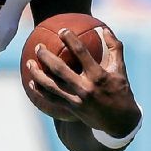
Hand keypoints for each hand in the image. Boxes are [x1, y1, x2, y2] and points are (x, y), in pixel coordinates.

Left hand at [24, 27, 140, 134]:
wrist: (121, 121)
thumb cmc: (121, 91)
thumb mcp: (121, 69)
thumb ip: (114, 48)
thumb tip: (104, 29)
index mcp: (99, 75)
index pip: (82, 53)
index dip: (71, 40)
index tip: (62, 31)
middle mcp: (86, 87)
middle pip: (59, 69)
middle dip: (46, 56)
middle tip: (38, 46)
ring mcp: (77, 99)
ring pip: (51, 85)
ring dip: (37, 73)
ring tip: (29, 62)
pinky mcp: (71, 108)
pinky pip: (51, 98)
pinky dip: (39, 90)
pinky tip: (31, 82)